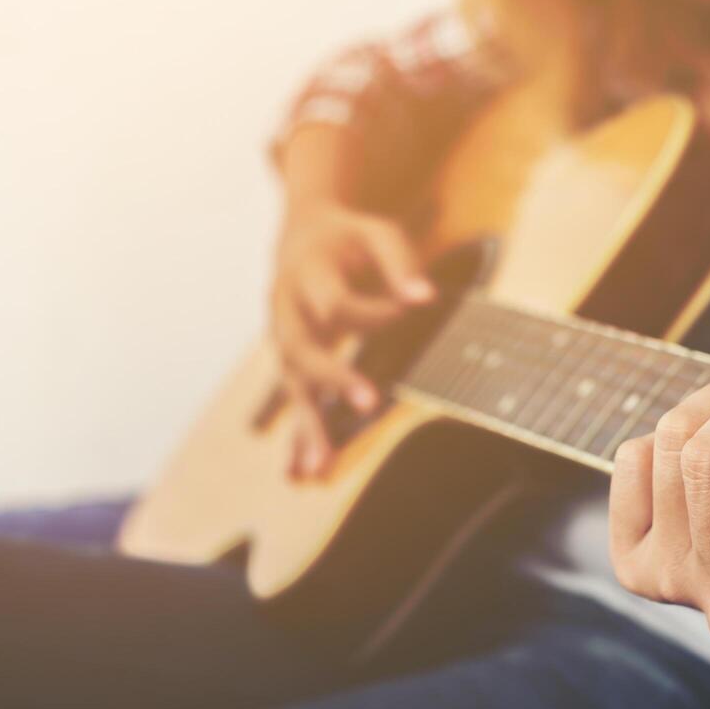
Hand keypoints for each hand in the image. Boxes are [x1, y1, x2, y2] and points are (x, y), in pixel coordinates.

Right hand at [270, 200, 433, 476]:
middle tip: (369, 402)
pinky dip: (297, 438)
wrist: (301, 235)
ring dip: (306, 426)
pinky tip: (300, 475)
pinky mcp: (291, 363)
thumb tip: (425, 298)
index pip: (337, 303)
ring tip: (319, 466)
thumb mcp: (375, 233)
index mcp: (306, 273)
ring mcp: (284, 341)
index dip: (374, 312)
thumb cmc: (347, 238)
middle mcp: (286, 310)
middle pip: (302, 349)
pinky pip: (294, 403)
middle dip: (334, 378)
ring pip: (292, 386)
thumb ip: (399, 263)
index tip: (410, 313)